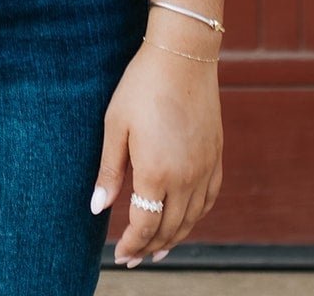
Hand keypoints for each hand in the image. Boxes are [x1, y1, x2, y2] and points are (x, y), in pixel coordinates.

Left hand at [91, 41, 222, 266]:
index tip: (120, 255)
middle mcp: (186, 177)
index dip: (132, 244)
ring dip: (174, 237)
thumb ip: (109, 170)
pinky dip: (196, 215)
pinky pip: (210, 198)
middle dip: (150, 247)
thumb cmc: (141, 86)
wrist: (182, 55)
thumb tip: (97, 209)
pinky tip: (186, 218)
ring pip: (192, 218)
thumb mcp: (115, 125)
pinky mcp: (216, 155)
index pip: (145, 224)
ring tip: (158, 248)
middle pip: (169, 227)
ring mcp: (205, 167)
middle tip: (134, 258)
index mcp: (157, 172)